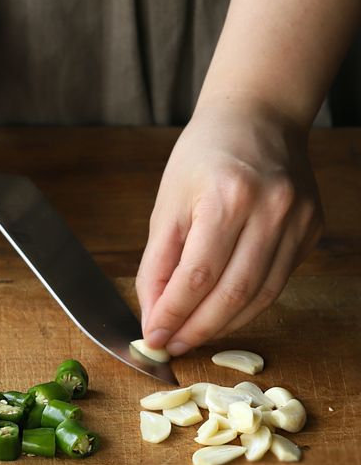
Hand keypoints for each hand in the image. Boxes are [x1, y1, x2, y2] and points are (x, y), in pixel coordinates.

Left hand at [135, 98, 322, 355]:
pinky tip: (220, 314)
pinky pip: (275, 284)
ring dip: (221, 326)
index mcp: (228, 198)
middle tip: (170, 346)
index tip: (152, 337)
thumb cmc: (202, 158)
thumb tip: (152, 316)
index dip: (172, 314)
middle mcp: (271, 210)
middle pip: (232, 294)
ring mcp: (298, 222)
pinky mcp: (311, 231)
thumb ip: (157, 264)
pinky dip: (244, 307)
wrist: (258, 119)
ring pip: (259, 297)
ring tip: (190, 337)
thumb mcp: (167, 205)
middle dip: (196, 330)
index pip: (196, 276)